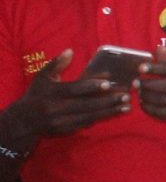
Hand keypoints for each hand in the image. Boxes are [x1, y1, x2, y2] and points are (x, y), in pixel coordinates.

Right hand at [7, 52, 129, 139]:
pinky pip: (85, 124)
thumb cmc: (36, 94)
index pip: (74, 89)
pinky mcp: (65, 130)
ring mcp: (61, 121)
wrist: (23, 121)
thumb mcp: (42, 77)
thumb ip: (56, 64)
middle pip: (86, 104)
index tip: (107, 82)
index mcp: (52, 93)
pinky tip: (114, 113)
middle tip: (126, 95)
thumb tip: (70, 51)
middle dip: (108, 100)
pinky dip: (100, 119)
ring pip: (89, 116)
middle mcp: (57, 108)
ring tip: (127, 106)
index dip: (91, 86)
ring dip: (109, 111)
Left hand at [138, 54, 165, 124]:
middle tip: (135, 82)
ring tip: (139, 92)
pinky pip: (161, 113)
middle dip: (146, 85)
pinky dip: (149, 108)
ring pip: (160, 100)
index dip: (153, 68)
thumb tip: (158, 48)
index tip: (140, 68)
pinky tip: (143, 103)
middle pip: (163, 87)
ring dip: (145, 96)